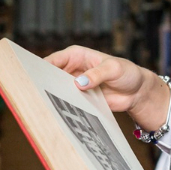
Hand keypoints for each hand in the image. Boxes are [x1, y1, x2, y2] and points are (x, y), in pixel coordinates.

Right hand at [45, 44, 168, 131]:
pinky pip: (67, 103)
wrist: (137, 92)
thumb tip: (79, 83)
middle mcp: (72, 69)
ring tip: (44, 107)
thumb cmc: (127, 73)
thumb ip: (97, 74)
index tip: (33, 78)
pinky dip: (63, 108)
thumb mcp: (114, 69)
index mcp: (76, 55)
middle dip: (43, 85)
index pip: (53, 60)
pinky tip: (58, 114)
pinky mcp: (80, 99)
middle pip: (50, 76)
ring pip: (57, 91)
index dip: (40, 68)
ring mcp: (74, 85)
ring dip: (52, 98)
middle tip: (36, 95)